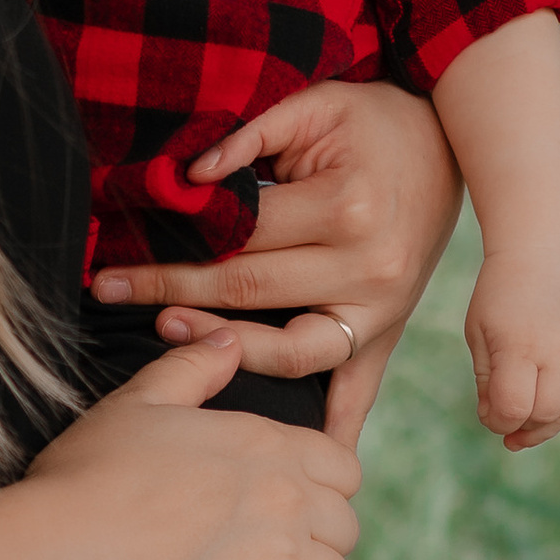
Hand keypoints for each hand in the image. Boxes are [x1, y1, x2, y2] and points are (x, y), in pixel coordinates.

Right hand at [20, 325, 359, 559]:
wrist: (61, 555)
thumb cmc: (88, 476)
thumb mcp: (137, 402)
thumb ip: (194, 367)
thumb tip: (230, 339)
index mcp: (267, 446)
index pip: (342, 468)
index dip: (319, 487)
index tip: (284, 504)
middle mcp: (290, 504)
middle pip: (346, 528)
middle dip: (317, 541)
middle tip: (269, 555)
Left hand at [84, 80, 461, 444]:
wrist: (451, 144)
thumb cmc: (375, 121)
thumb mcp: (317, 103)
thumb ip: (250, 134)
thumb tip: (188, 176)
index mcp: (349, 208)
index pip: (241, 234)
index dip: (175, 240)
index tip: (120, 249)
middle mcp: (369, 270)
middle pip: (250, 291)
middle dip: (172, 290)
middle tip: (108, 290)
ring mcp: (382, 312)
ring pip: (289, 352)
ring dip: (223, 351)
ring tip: (164, 333)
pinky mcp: (388, 334)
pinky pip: (356, 393)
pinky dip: (329, 431)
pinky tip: (292, 456)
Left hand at [465, 254, 559, 449]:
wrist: (543, 256)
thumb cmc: (501, 296)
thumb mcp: (479, 334)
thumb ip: (487, 383)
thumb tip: (499, 421)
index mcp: (521, 345)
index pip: (513, 408)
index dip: (497, 422)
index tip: (489, 415)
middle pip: (546, 415)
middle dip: (522, 428)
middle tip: (509, 424)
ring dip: (548, 425)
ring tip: (529, 419)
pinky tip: (554, 410)